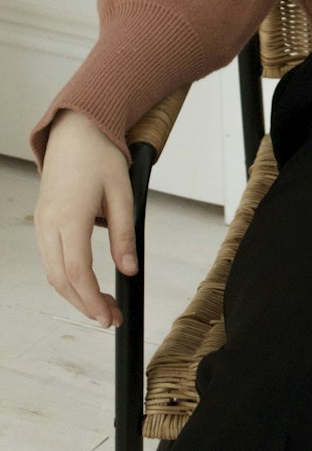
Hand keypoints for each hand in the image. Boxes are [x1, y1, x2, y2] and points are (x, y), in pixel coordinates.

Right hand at [34, 109, 137, 329]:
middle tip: (109, 318)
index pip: (78, 272)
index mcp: (69, 218)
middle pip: (61, 280)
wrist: (76, 131)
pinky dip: (66, 278)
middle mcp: (49, 224)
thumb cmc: (99, 156)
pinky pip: (50, 259)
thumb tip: (129, 269)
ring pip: (52, 273)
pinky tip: (85, 284)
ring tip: (101, 306)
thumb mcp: (122, 193)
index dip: (91, 300)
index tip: (107, 317)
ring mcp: (42, 223)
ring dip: (74, 294)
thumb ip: (124, 234)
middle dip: (84, 304)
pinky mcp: (43, 221)